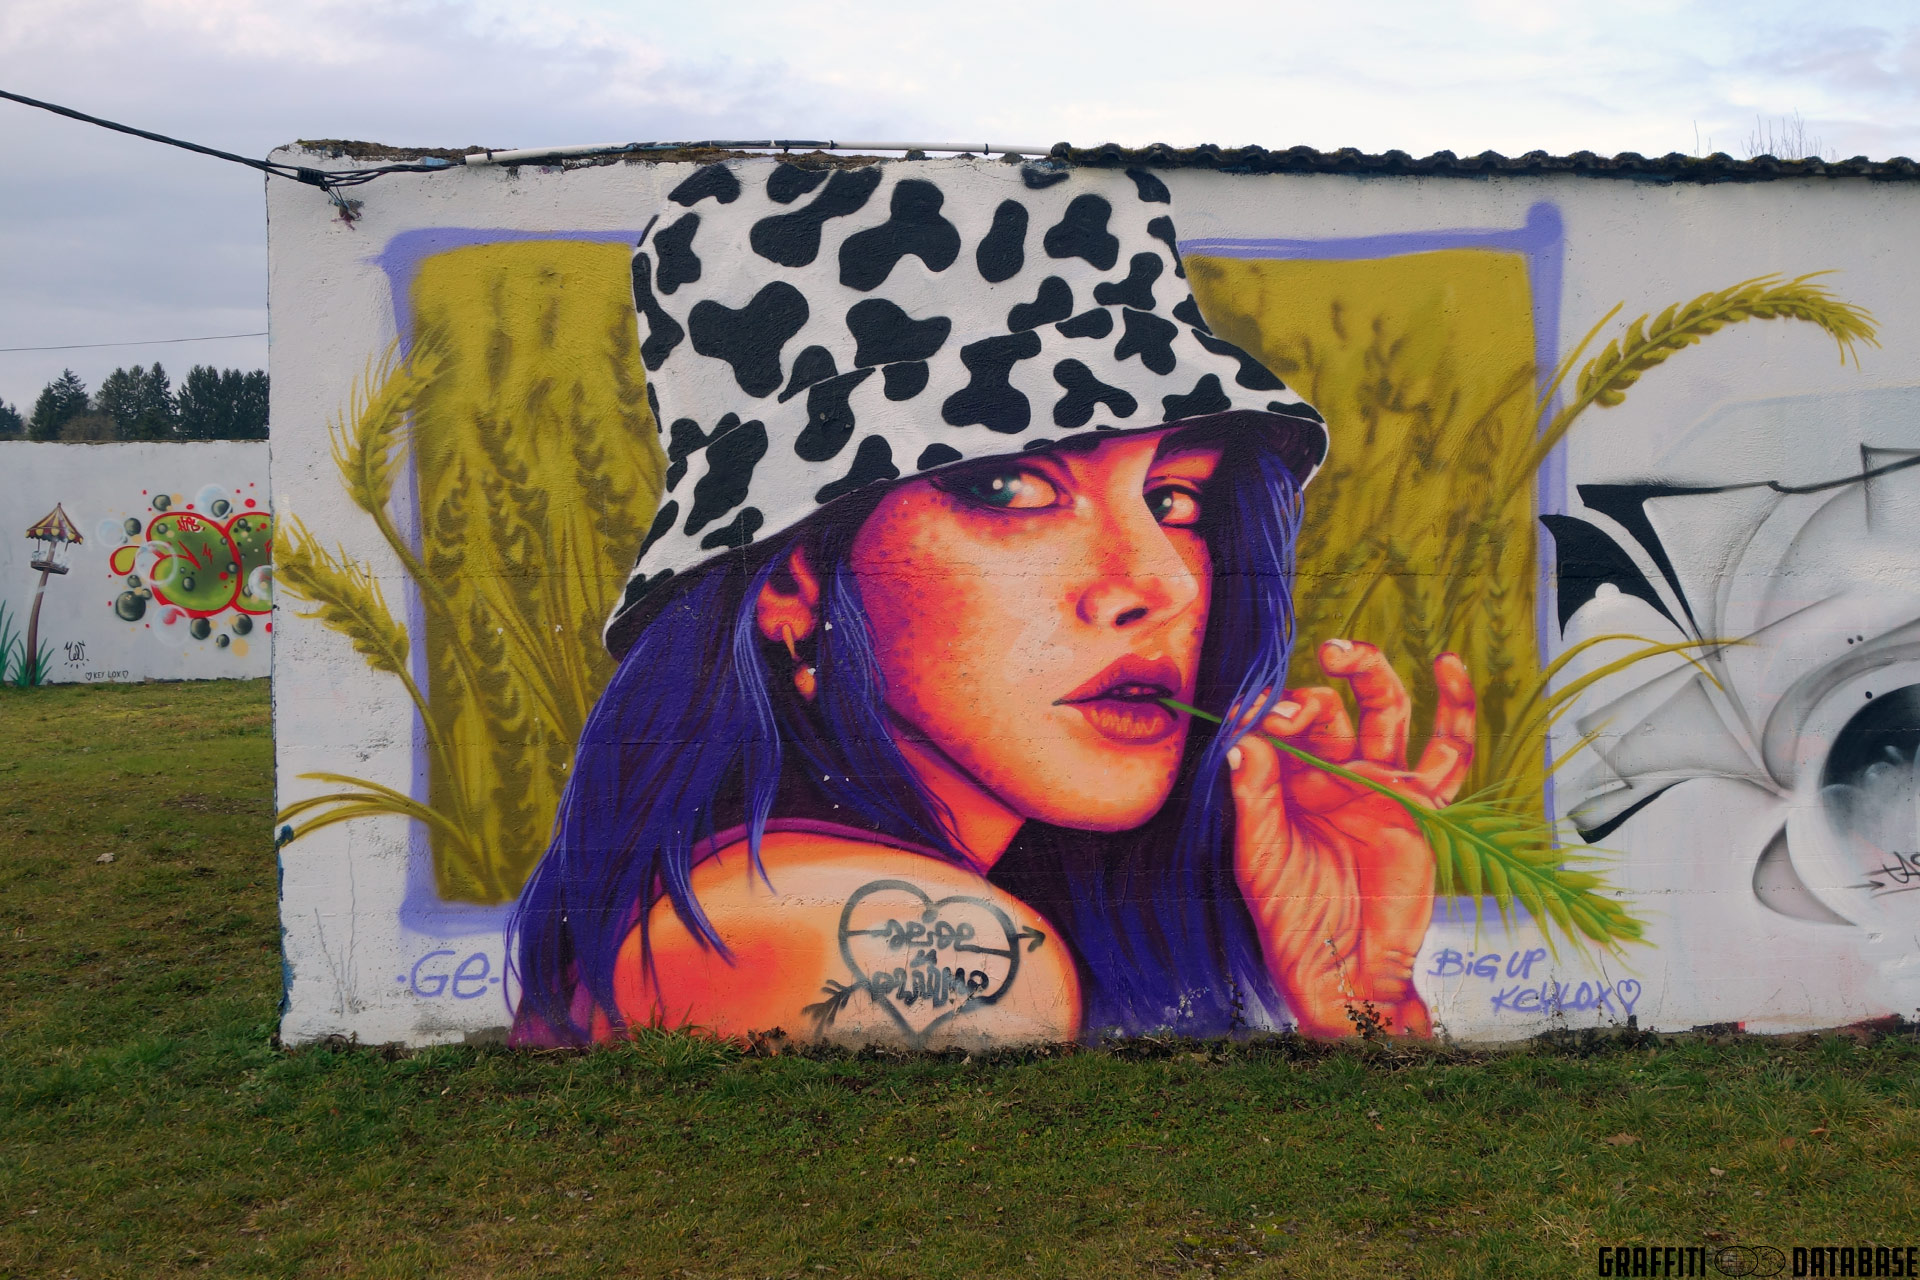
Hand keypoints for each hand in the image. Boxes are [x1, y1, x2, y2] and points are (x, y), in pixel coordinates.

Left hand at [1226, 640, 1474, 1038]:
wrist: (1342, 967)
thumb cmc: (1290, 918)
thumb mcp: (1260, 857)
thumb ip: (1255, 796)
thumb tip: (1243, 738)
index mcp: (1286, 783)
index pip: (1281, 729)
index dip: (1271, 716)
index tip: (1261, 719)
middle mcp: (1332, 775)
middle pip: (1330, 711)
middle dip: (1312, 696)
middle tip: (1297, 702)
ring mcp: (1379, 785)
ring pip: (1383, 712)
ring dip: (1369, 675)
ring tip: (1346, 652)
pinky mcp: (1421, 805)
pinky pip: (1447, 751)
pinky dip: (1456, 707)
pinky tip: (1450, 666)